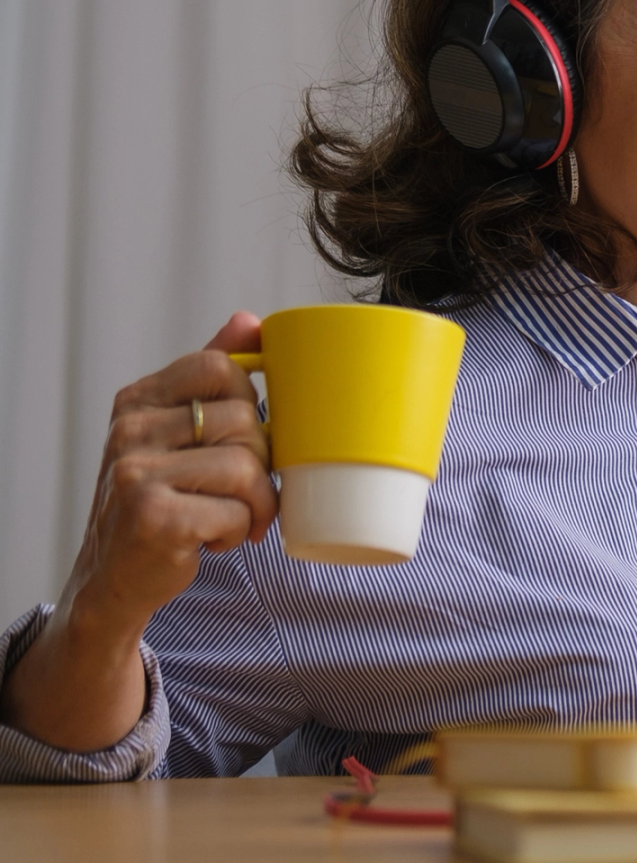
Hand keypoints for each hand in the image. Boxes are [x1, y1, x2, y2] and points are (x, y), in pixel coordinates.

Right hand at [0, 313, 272, 752]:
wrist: (114, 578)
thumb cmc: (160, 500)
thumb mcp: (177, 433)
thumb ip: (210, 378)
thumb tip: (252, 320)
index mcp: (139, 399)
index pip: (222, 367)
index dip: (251, 402)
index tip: (242, 437)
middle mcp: (129, 429)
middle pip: (246, 419)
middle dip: (261, 462)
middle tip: (244, 492)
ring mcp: (135, 472)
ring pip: (247, 466)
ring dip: (256, 503)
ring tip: (233, 518)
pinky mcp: (152, 515)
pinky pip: (237, 510)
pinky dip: (238, 532)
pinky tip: (213, 539)